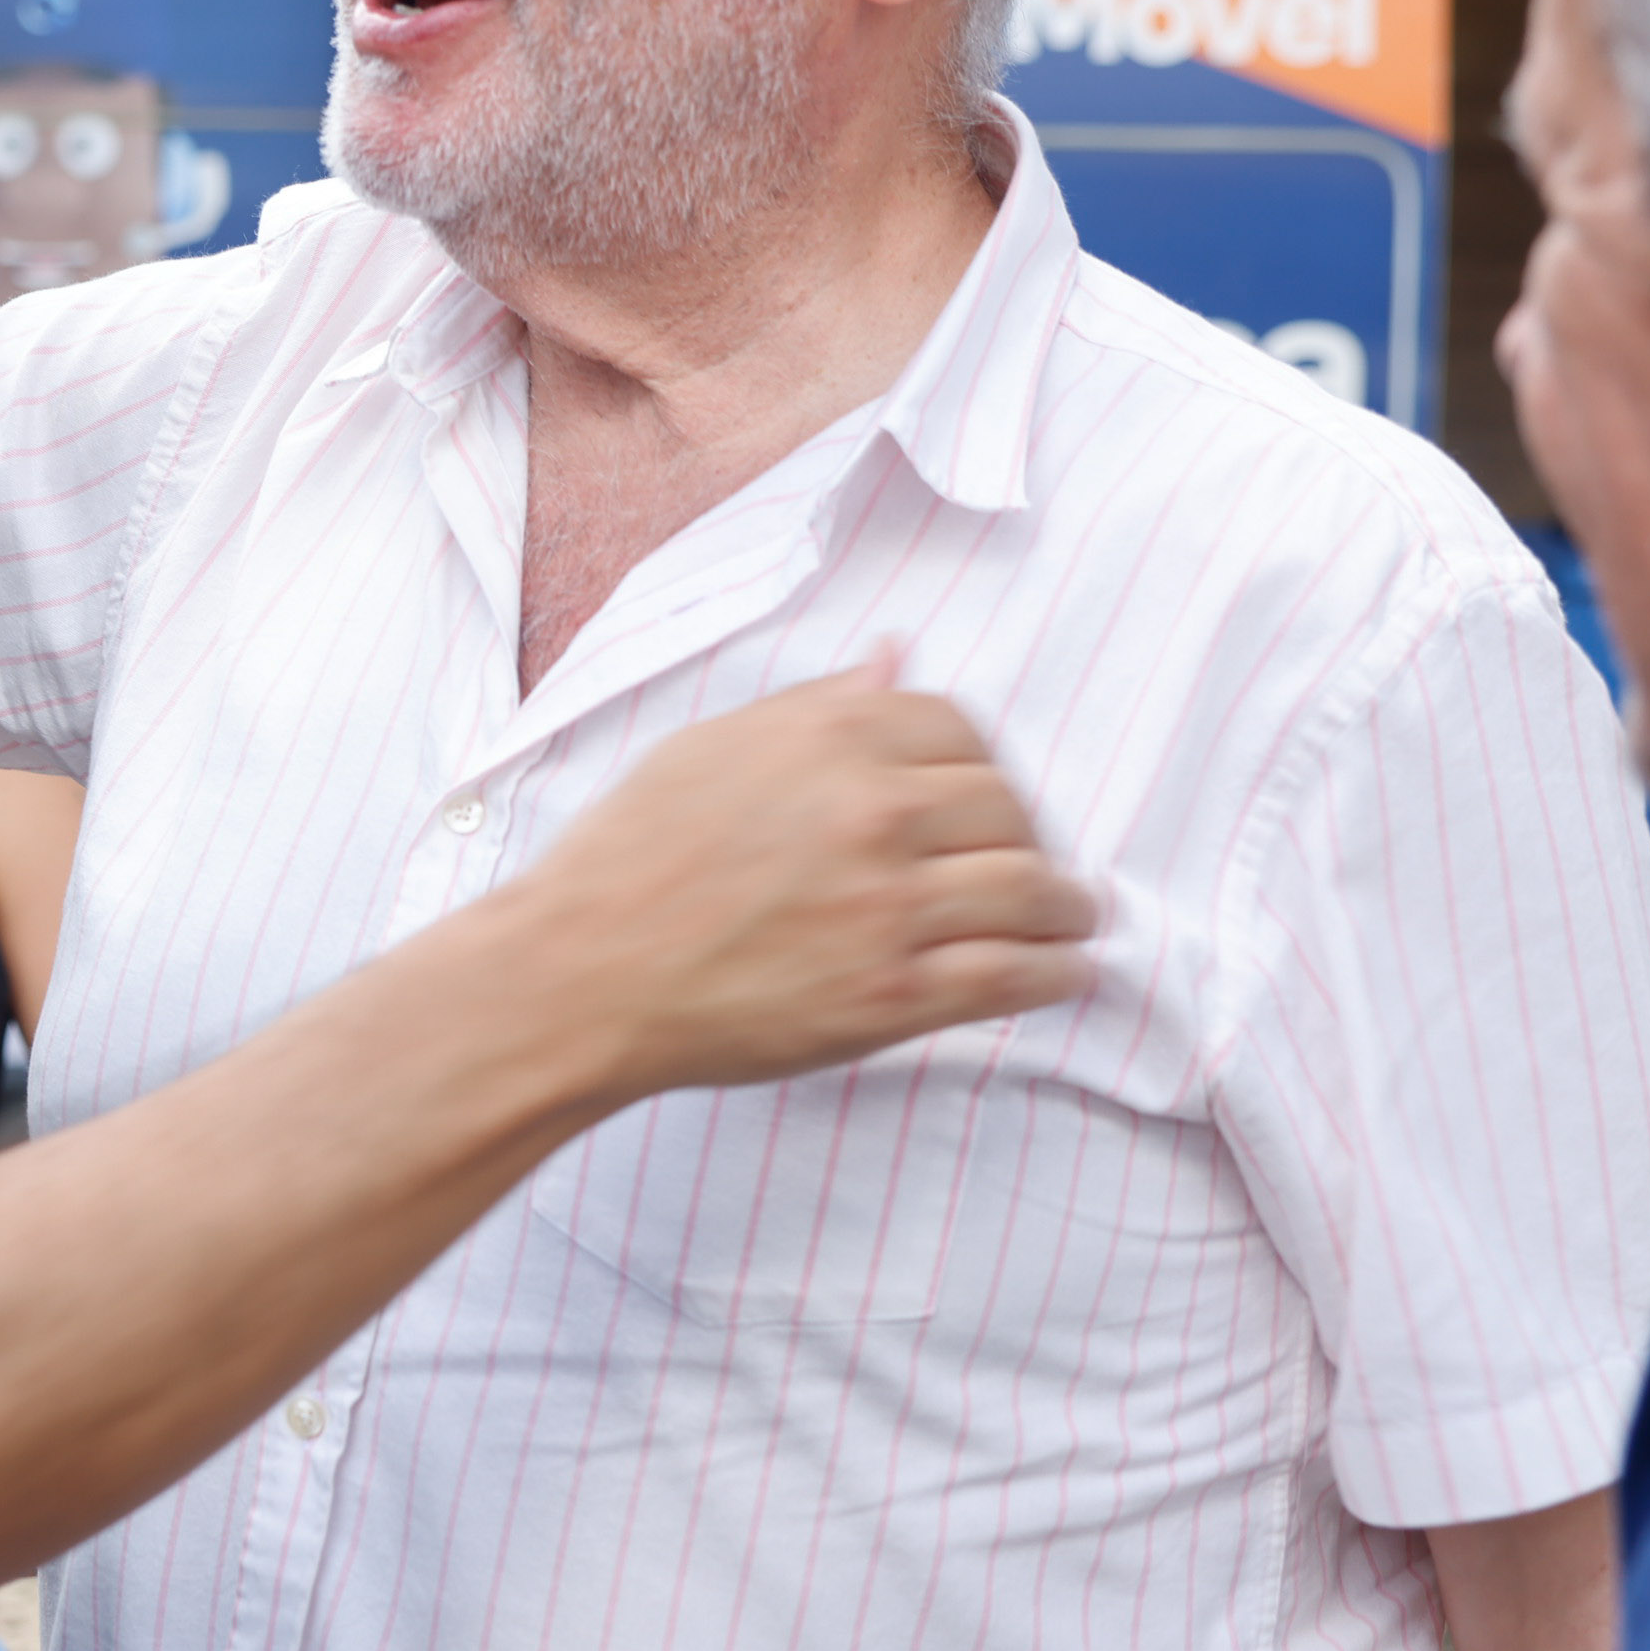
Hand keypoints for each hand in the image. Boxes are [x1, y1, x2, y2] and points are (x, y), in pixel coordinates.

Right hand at [519, 656, 1099, 1098]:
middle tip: (1031, 863)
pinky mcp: (891, 993)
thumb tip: (894, 657)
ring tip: (1071, 918)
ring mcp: (889, 906)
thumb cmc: (623, 861)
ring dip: (1065, 907)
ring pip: (1029, 892)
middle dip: (1028, 836)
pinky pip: (1010, 974)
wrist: (578, 976)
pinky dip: (1054, 973)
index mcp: (830, 738)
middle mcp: (873, 812)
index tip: (983, 800)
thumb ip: (813, 705)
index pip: (961, 731)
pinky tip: (1065, 972)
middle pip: (1008, 809)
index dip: (981, 766)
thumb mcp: (707, 749)